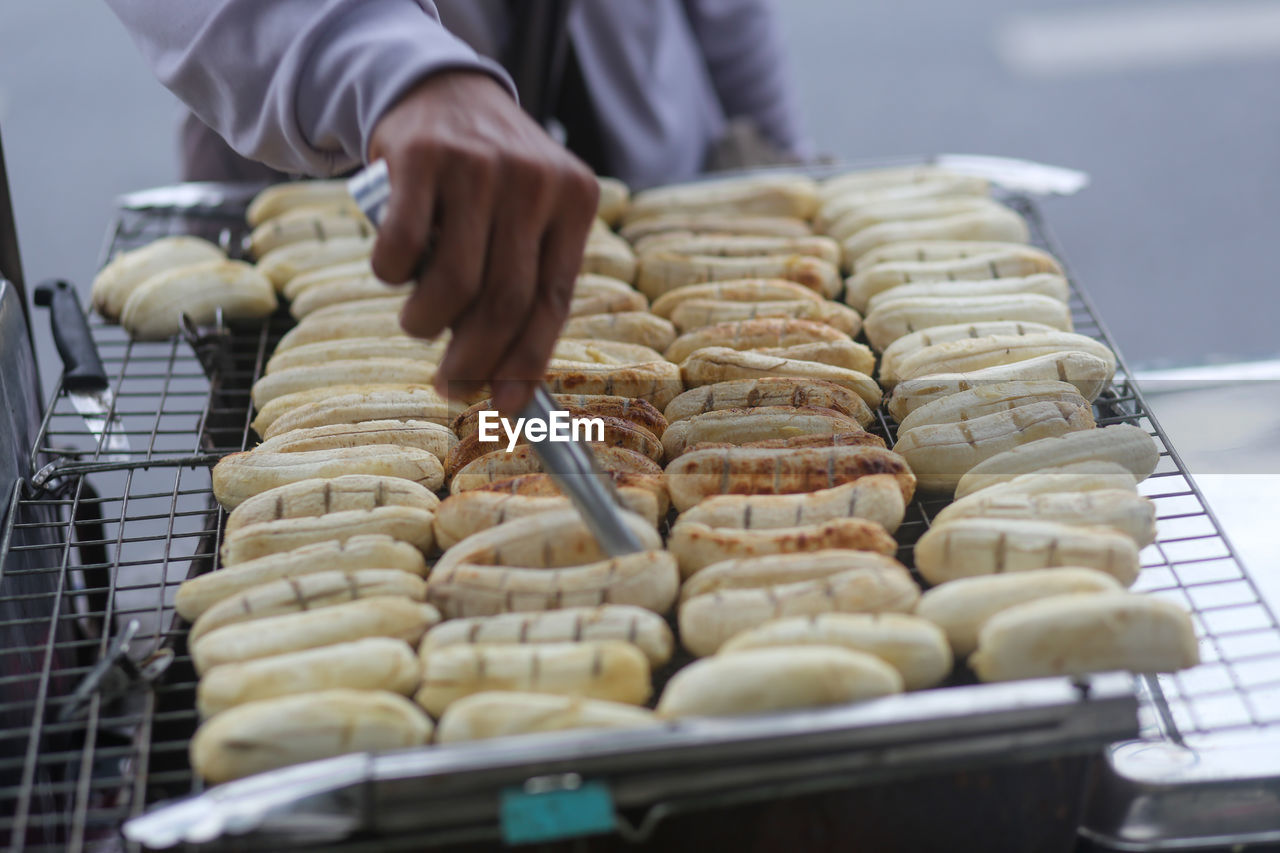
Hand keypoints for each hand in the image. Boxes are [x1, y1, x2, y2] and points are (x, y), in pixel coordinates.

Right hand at [368, 71, 597, 411]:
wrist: (442, 92)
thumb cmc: (488, 181)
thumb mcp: (529, 215)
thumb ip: (524, 281)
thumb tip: (505, 383)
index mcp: (575, 201)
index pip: (552, 301)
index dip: (527, 363)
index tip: (507, 406)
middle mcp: (534, 181)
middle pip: (504, 301)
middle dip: (473, 359)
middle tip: (451, 385)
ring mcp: (480, 167)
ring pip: (453, 283)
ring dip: (426, 323)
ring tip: (418, 323)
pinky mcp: (422, 157)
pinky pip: (400, 248)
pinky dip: (390, 276)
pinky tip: (392, 272)